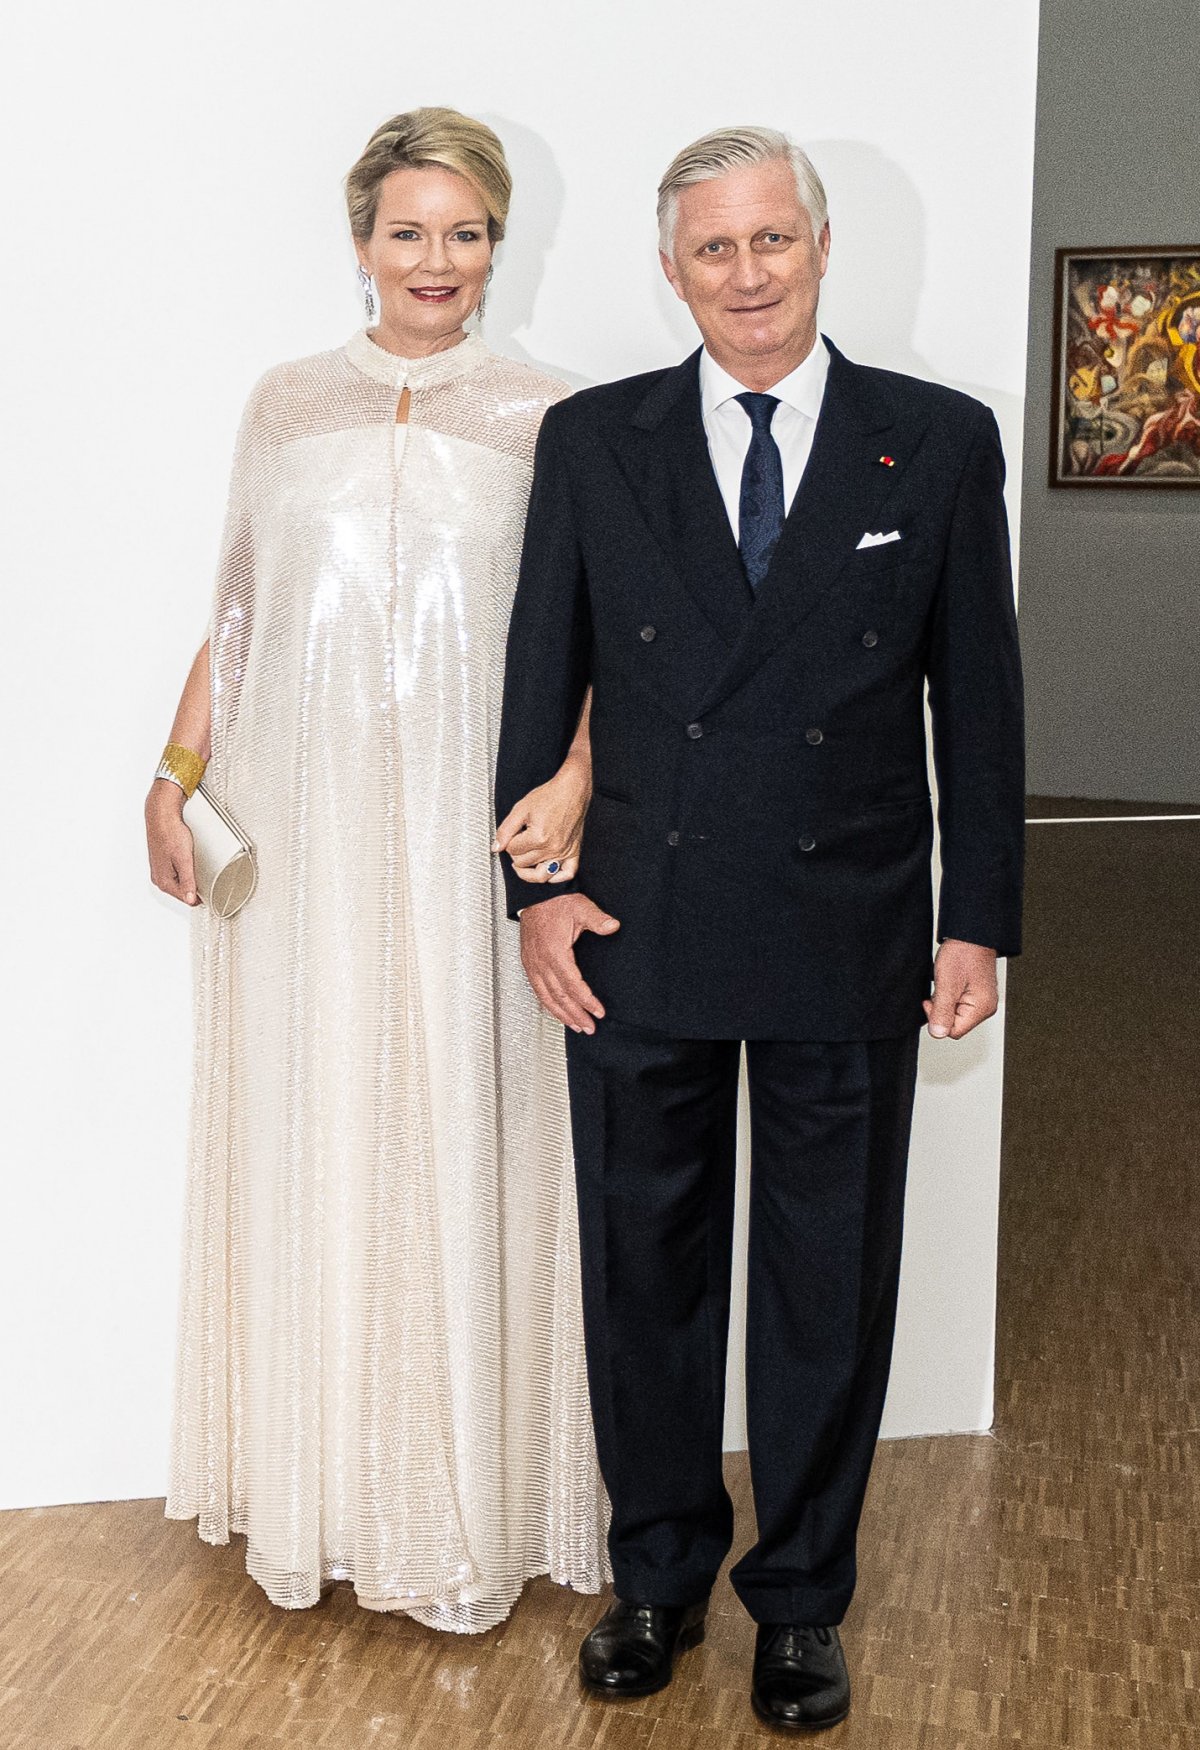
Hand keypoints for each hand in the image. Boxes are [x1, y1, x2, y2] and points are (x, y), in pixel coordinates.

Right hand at [145, 779, 199, 905]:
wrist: (160, 815)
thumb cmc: (170, 833)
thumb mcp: (183, 859)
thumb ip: (187, 881)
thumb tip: (190, 900)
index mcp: (163, 881)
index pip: (186, 899)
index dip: (201, 897)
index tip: (213, 892)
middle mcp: (159, 878)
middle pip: (183, 892)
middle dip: (196, 887)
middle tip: (208, 876)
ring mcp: (160, 870)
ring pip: (180, 882)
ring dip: (190, 878)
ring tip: (199, 867)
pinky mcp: (162, 862)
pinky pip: (176, 872)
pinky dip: (185, 870)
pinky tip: (190, 862)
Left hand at [493, 753, 590, 883]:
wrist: (571, 790)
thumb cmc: (548, 796)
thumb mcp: (521, 809)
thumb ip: (505, 830)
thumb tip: (496, 848)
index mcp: (539, 837)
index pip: (513, 851)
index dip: (509, 841)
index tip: (514, 833)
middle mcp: (553, 848)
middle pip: (524, 863)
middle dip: (517, 853)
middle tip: (519, 840)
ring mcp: (564, 852)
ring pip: (541, 875)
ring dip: (529, 870)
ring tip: (524, 861)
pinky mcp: (574, 852)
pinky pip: (566, 874)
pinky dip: (555, 877)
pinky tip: (547, 871)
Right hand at [519, 893, 619, 1032]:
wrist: (535, 895)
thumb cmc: (557, 902)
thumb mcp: (581, 907)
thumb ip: (598, 919)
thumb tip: (613, 926)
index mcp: (555, 952)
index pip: (572, 984)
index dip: (586, 1001)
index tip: (599, 1012)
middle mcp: (541, 962)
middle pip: (559, 996)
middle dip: (575, 1015)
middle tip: (589, 1027)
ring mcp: (532, 964)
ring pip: (546, 997)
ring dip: (561, 1014)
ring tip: (576, 1026)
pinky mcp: (528, 963)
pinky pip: (537, 990)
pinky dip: (547, 1004)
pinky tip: (557, 1012)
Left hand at [923, 939, 997, 1038]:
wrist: (970, 935)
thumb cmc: (962, 954)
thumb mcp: (947, 984)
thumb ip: (942, 1011)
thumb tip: (938, 1034)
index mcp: (981, 1008)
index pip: (953, 1031)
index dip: (938, 1018)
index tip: (932, 1000)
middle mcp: (985, 1008)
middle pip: (955, 1023)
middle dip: (942, 1008)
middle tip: (941, 988)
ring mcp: (982, 1001)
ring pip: (955, 1013)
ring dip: (945, 1000)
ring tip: (947, 982)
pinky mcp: (976, 994)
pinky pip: (958, 1003)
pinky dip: (949, 995)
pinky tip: (950, 982)